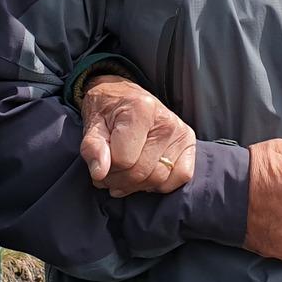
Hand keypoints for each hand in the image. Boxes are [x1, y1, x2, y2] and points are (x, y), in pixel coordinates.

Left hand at [79, 75, 195, 196]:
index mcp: (141, 110)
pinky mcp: (188, 142)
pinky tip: (145, 174)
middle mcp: (166, 121)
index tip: (100, 165)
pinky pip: (181, 176)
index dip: (107, 170)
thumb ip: (92, 148)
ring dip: (136, 186)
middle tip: (107, 176)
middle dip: (119, 181)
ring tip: (123, 176)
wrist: (122, 96)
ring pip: (159, 179)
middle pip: (142, 172)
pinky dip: (161, 183)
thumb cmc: (107, 112)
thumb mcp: (92, 125)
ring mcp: (180, 132)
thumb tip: (100, 172)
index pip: (124, 160)